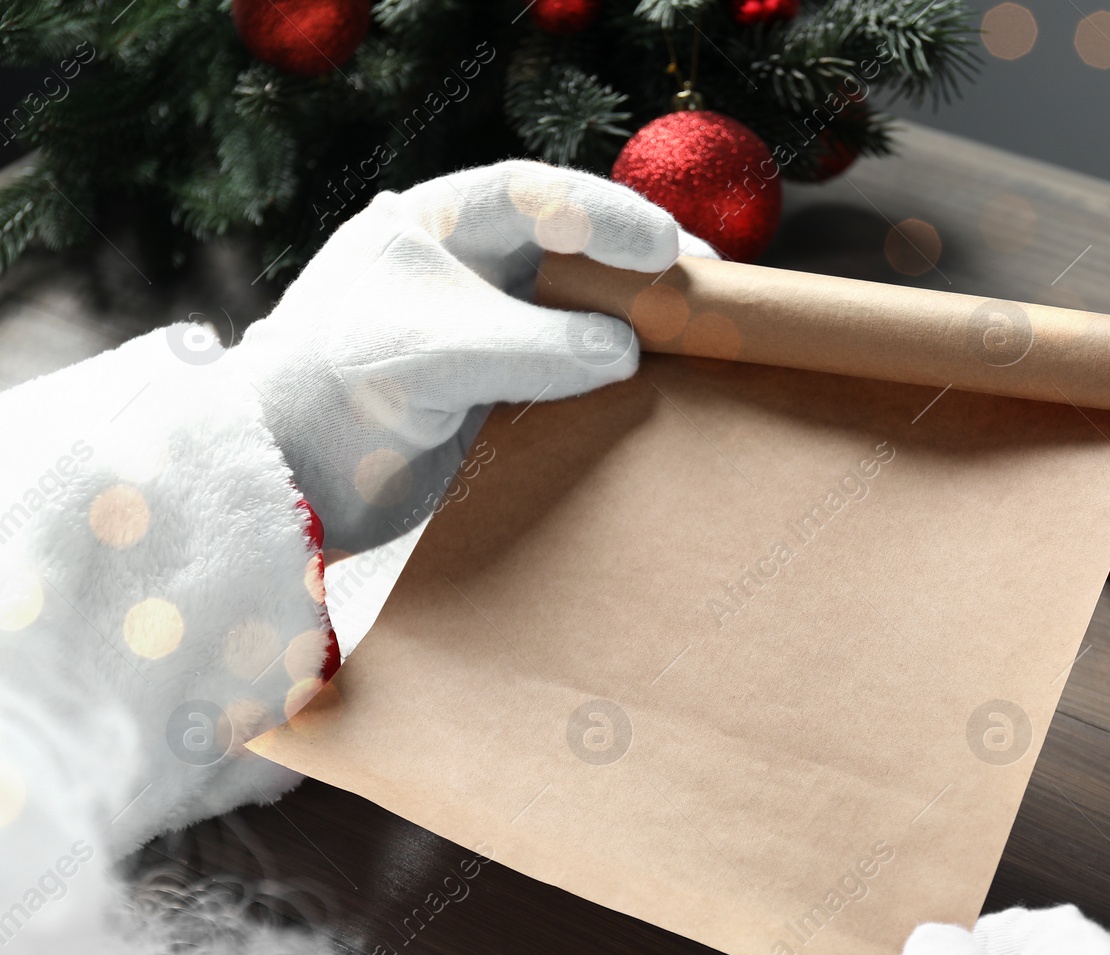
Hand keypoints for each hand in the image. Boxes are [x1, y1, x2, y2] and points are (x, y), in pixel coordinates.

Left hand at [234, 160, 716, 553]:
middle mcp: (459, 271)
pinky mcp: (491, 387)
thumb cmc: (335, 399)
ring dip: (630, 313)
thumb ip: (532, 348)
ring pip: (572, 304)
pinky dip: (611, 369)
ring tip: (695, 326)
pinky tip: (653, 378)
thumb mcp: (434, 360)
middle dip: (633, 258)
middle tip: (704, 278)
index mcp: (427, 231)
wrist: (286, 486)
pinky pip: (565, 363)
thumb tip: (626, 349)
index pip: (527, 196)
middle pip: (564, 245)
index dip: (601, 214)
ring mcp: (478, 328)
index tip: (663, 247)